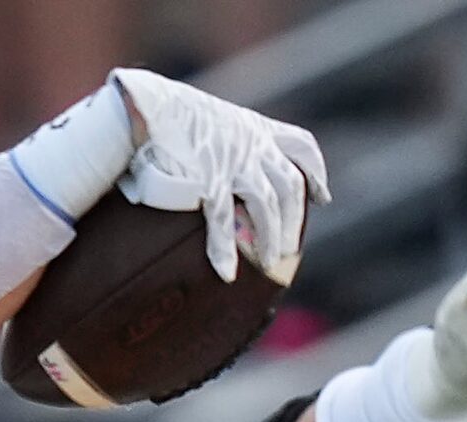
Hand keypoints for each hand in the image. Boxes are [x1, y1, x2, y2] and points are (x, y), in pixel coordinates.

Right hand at [110, 69, 329, 284]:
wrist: (144, 104)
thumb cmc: (165, 109)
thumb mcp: (208, 116)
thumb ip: (224, 136)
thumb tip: (216, 157)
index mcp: (254, 127)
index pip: (300, 145)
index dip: (316, 172)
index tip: (322, 197)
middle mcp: (252, 144)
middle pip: (290, 186)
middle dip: (293, 220)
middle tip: (290, 248)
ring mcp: (234, 163)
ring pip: (267, 206)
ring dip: (270, 237)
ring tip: (269, 261)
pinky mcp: (210, 180)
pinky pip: (224, 222)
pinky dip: (225, 250)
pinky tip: (227, 272)